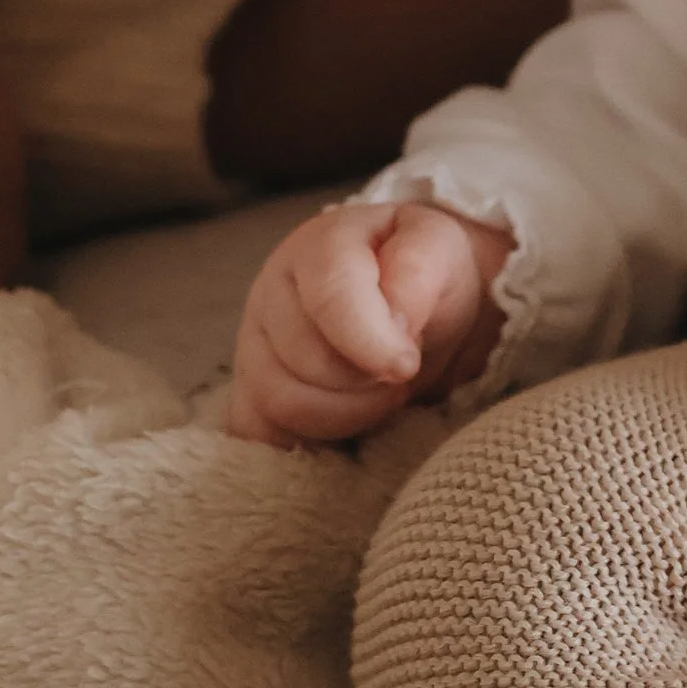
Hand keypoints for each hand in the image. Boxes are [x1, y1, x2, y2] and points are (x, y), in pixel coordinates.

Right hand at [226, 197, 513, 448]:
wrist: (413, 298)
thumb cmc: (424, 273)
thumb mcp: (439, 251)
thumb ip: (417, 272)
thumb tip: (395, 321)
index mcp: (320, 246)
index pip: (330, 298)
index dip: (371, 342)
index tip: (407, 366)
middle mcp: (272, 290)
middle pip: (306, 359)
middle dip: (367, 381)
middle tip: (404, 373)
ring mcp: (253, 343)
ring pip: (280, 402)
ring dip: (344, 415)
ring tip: (381, 397)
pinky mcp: (248, 391)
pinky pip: (256, 433)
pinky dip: (303, 441)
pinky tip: (344, 428)